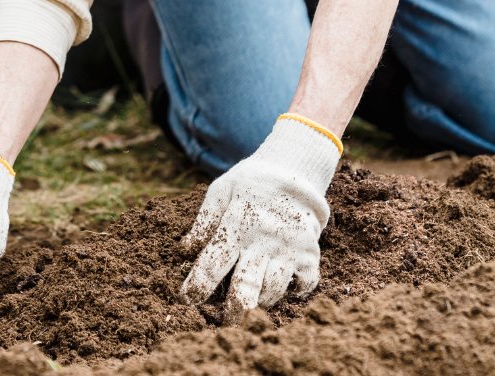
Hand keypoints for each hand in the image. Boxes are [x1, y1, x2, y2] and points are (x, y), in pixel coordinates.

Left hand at [180, 116, 339, 322]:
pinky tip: (281, 287)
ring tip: (249, 300)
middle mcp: (263, 241)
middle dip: (232, 310)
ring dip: (258, 301)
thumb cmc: (251, 183)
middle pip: (246, 286)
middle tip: (224, 322)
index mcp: (237, 225)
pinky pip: (302, 287)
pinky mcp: (310, 256)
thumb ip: (204, 221)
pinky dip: (291, 294)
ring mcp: (288, 250)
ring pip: (272, 291)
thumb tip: (185, 250)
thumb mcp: (221, 190)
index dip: (199, 284)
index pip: (213, 262)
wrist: (295, 172)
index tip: (188, 299)